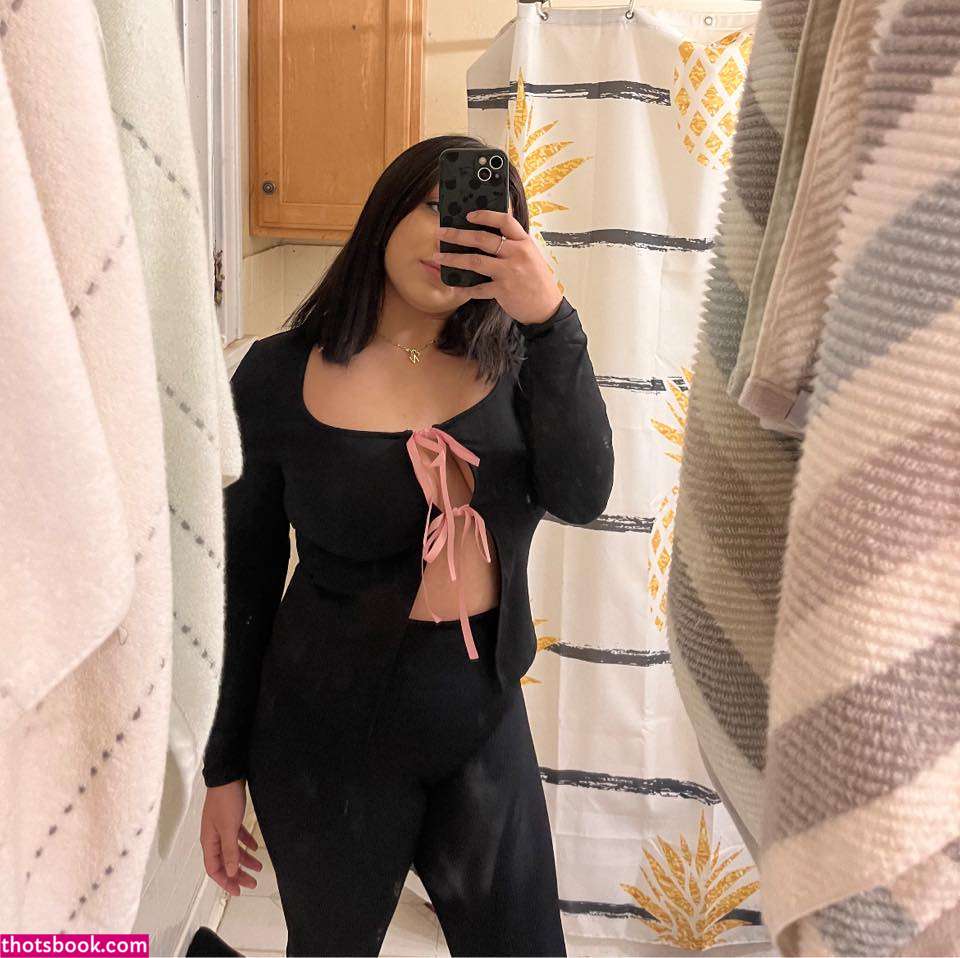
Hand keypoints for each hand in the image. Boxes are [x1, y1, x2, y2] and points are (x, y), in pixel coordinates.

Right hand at [200, 780, 263, 895]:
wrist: (228, 775)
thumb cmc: (225, 800)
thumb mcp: (229, 829)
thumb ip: (229, 852)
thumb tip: (229, 873)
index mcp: (209, 841)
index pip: (214, 869)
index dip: (225, 882)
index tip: (238, 891)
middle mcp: (213, 837)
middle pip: (224, 862)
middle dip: (238, 874)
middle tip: (252, 882)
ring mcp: (221, 827)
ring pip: (232, 850)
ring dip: (244, 859)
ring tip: (259, 867)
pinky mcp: (230, 818)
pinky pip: (237, 837)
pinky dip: (246, 843)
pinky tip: (256, 847)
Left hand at [436, 210, 563, 325]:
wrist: (547, 308)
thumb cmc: (536, 282)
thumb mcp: (531, 257)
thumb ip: (513, 246)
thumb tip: (486, 239)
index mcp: (524, 242)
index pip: (504, 220)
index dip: (485, 215)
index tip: (468, 215)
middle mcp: (517, 253)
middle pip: (482, 238)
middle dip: (457, 235)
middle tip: (441, 233)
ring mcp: (509, 272)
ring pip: (475, 261)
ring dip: (453, 259)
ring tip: (438, 257)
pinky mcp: (503, 290)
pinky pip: (478, 288)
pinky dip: (465, 288)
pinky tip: (455, 286)